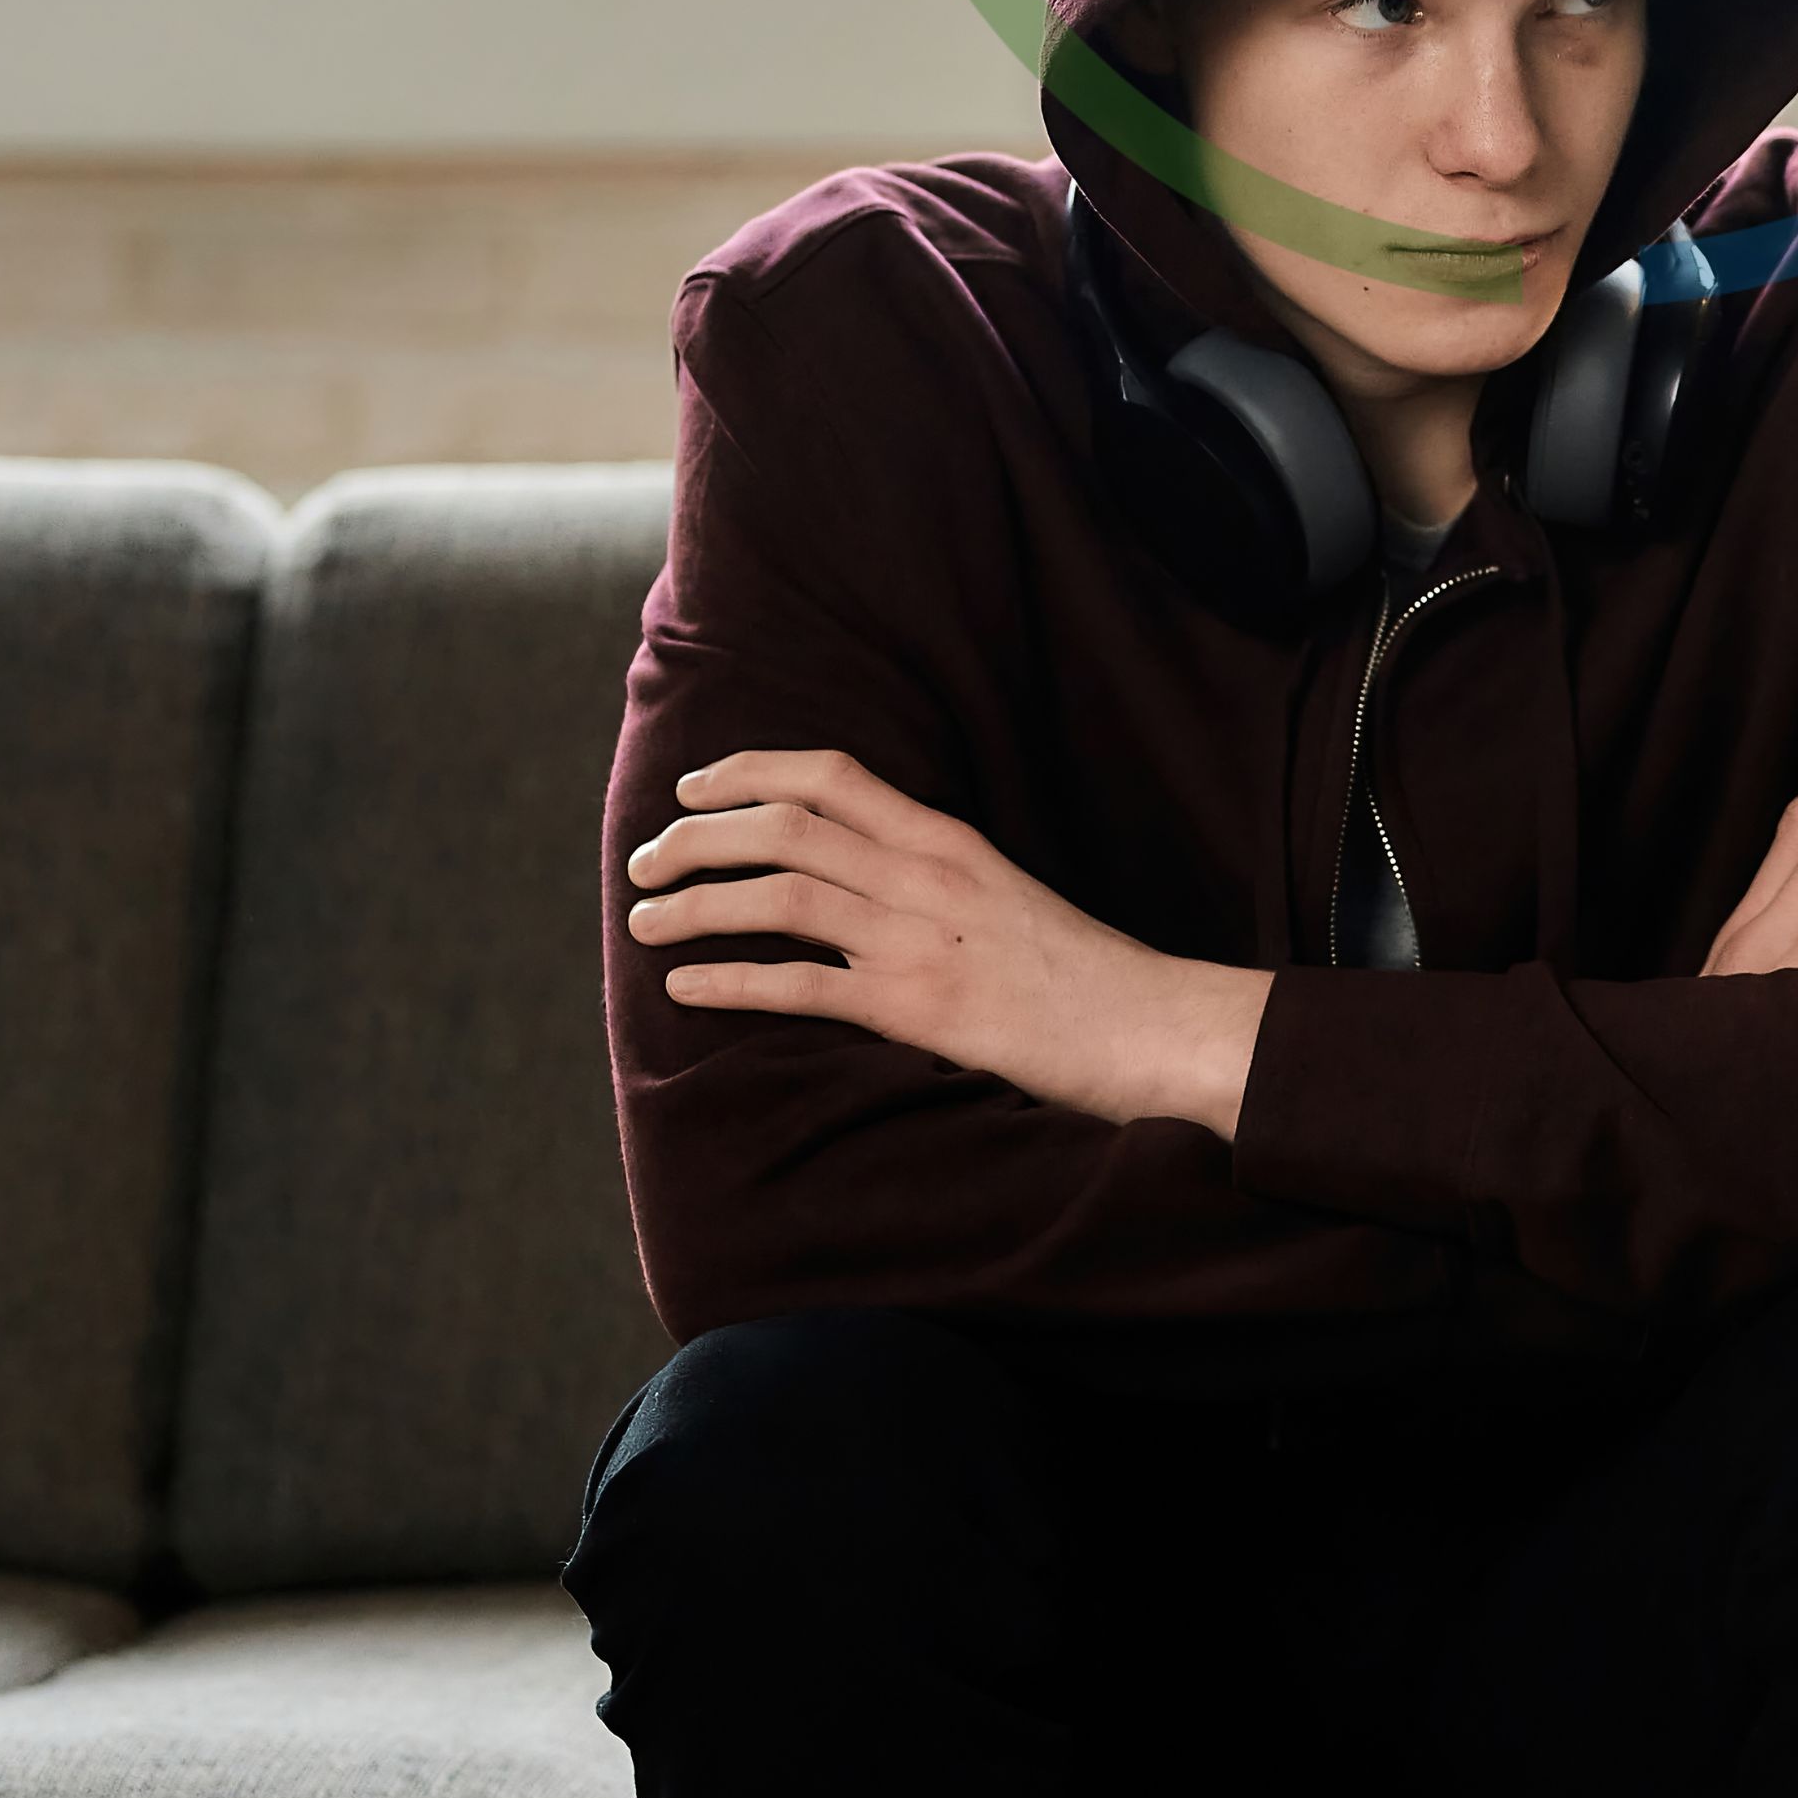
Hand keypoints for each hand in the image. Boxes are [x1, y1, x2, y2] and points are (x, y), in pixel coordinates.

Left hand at [625, 750, 1266, 1133]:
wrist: (1153, 1026)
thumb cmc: (1084, 974)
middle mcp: (928, 876)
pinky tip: (684, 986)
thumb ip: (937, 876)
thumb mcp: (1009, 896)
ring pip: (776, 894)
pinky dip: (728, 980)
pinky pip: (799, 984)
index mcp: (950, 841)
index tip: (695, 788)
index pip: (831, 775)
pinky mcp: (917, 1007)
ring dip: (693, 904)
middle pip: (784, 826)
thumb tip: (857, 872)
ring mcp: (920, 939)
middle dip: (695, 837)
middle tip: (645, 863)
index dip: (747, 771)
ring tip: (643, 922)